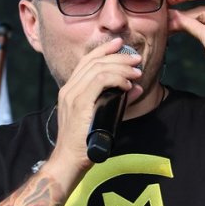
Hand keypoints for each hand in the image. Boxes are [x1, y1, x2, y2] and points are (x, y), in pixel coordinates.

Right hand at [52, 38, 142, 171]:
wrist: (68, 161)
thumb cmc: (84, 144)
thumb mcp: (101, 118)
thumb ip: (117, 102)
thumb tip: (135, 89)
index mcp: (70, 91)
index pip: (86, 62)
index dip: (104, 50)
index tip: (119, 44)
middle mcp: (69, 90)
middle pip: (94, 62)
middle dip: (118, 56)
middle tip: (136, 58)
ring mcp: (72, 96)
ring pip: (98, 69)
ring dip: (121, 67)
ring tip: (136, 71)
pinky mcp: (79, 104)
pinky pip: (100, 81)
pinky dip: (116, 79)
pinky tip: (127, 84)